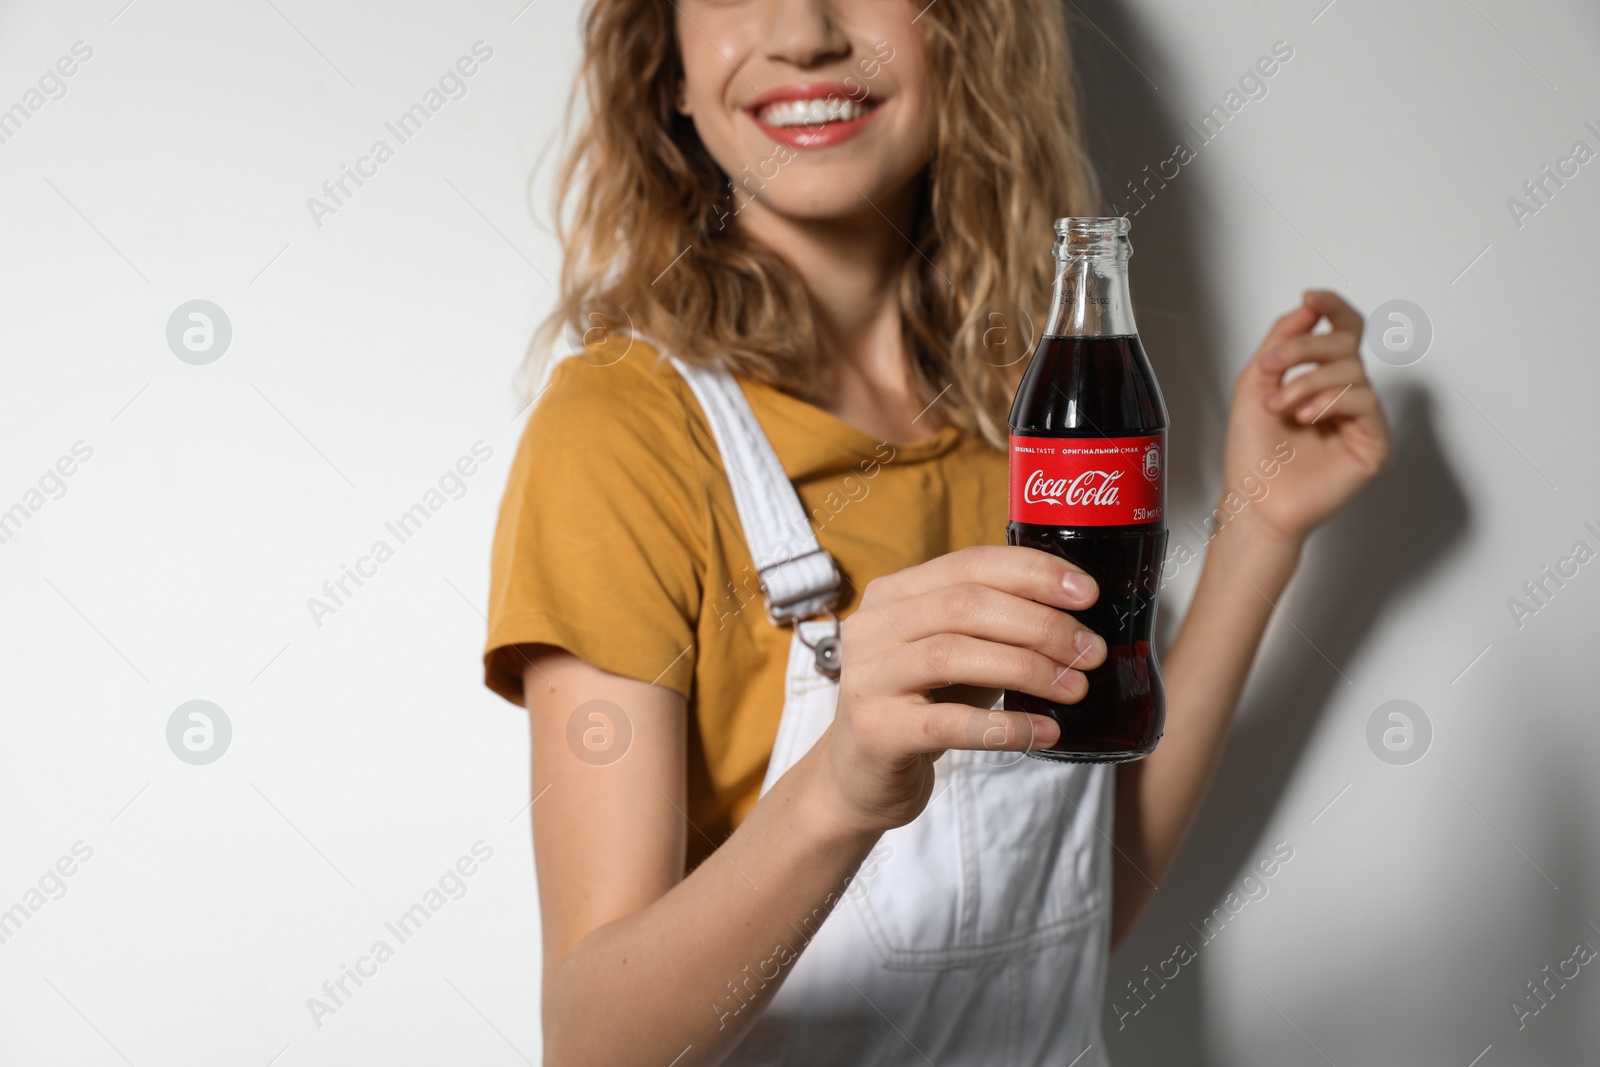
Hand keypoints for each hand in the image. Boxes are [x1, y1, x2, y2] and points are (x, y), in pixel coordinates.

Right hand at [802, 546, 1105, 836]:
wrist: (862, 777)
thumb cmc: (922, 704)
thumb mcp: (954, 652)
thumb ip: (995, 625)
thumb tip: (1079, 613)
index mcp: (894, 594)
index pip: (969, 564)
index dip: (1032, 573)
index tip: (1088, 593)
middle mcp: (873, 628)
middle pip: (965, 606)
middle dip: (1040, 624)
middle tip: (1091, 650)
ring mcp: (869, 678)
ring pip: (954, 655)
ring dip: (1028, 669)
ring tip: (1076, 688)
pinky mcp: (877, 731)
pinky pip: (950, 722)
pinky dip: (1006, 727)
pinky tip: (1046, 732)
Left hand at [1221, 290, 1392, 544]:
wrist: (1254, 497)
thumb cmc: (1253, 450)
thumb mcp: (1257, 380)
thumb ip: (1282, 339)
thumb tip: (1308, 305)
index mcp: (1321, 379)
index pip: (1341, 332)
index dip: (1332, 309)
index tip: (1310, 296)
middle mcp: (1344, 395)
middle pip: (1346, 344)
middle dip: (1305, 348)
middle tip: (1272, 366)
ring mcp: (1362, 419)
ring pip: (1353, 370)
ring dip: (1308, 383)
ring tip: (1281, 406)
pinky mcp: (1375, 443)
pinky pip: (1365, 400)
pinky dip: (1331, 402)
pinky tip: (1307, 419)